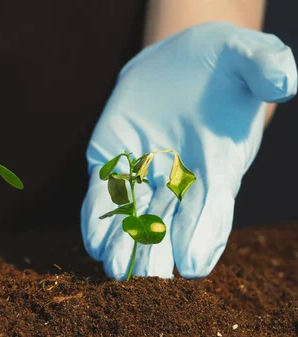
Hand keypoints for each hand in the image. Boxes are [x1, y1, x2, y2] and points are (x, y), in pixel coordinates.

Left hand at [82, 22, 295, 279]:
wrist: (181, 61)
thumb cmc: (224, 63)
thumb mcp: (247, 56)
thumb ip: (264, 67)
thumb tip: (283, 80)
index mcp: (217, 165)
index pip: (213, 208)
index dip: (203, 236)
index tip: (192, 266)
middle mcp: (180, 179)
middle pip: (169, 225)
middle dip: (158, 250)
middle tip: (147, 276)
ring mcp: (143, 173)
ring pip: (132, 217)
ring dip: (123, 243)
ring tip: (114, 266)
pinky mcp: (112, 161)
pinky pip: (103, 194)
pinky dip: (97, 217)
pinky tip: (93, 242)